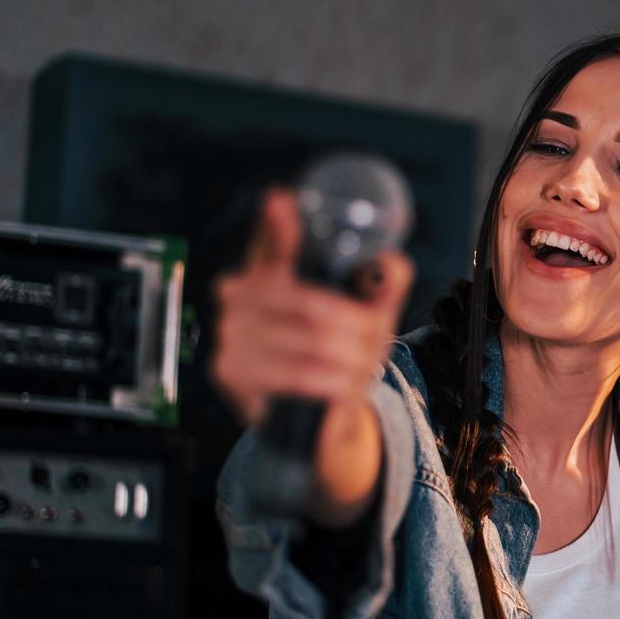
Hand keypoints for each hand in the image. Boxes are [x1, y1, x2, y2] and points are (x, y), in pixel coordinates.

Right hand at [210, 187, 414, 427]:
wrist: (315, 418)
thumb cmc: (340, 353)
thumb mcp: (367, 315)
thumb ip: (381, 284)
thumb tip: (390, 261)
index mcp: (268, 270)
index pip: (271, 242)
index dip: (278, 224)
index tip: (281, 200)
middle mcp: (239, 294)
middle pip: (310, 303)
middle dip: (356, 326)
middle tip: (375, 339)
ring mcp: (229, 331)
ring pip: (309, 340)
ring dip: (350, 358)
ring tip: (363, 368)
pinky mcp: (229, 370)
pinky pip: (295, 374)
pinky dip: (331, 382)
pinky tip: (343, 386)